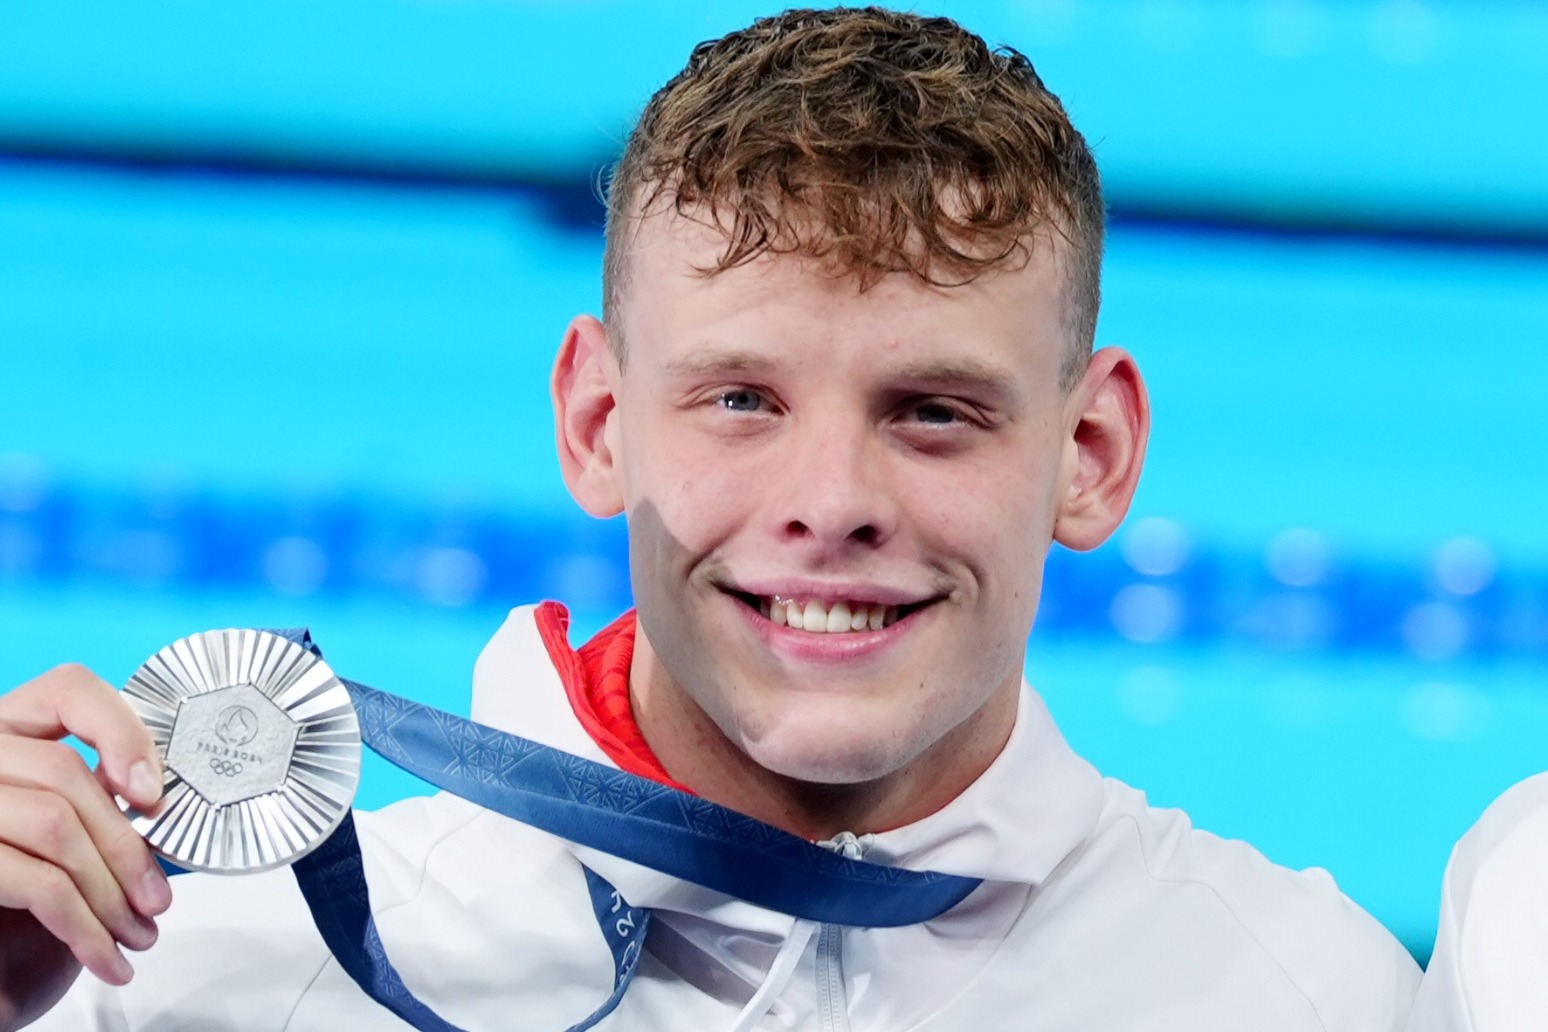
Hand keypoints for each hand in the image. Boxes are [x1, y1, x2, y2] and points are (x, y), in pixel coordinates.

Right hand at [0, 664, 171, 1029]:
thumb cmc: (24, 910)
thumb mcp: (70, 842)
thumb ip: (102, 804)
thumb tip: (167, 799)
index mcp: (8, 734)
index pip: (68, 690)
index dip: (121, 731)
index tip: (154, 794)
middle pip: (65, 773)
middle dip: (127, 844)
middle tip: (159, 898)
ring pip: (54, 826)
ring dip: (112, 891)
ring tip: (139, 933)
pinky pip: (37, 884)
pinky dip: (86, 928)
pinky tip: (107, 958)